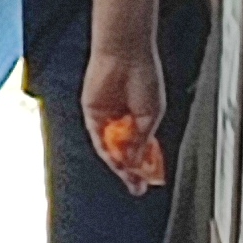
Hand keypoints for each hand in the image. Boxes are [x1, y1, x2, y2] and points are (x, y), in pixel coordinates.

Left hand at [84, 40, 167, 191]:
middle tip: (137, 188)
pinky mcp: (92, 114)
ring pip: (110, 149)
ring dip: (119, 166)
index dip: (144, 166)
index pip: (140, 149)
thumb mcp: (151, 114)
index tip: (149, 181)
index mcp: (140, 119)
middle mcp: (122, 121)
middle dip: (130, 172)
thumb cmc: (143, 75)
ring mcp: (107, 119)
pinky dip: (107, 151)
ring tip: (129, 178)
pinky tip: (117, 161)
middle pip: (124, 153)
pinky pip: (98, 138)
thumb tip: (136, 161)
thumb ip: (142, 139)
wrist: (125, 55)